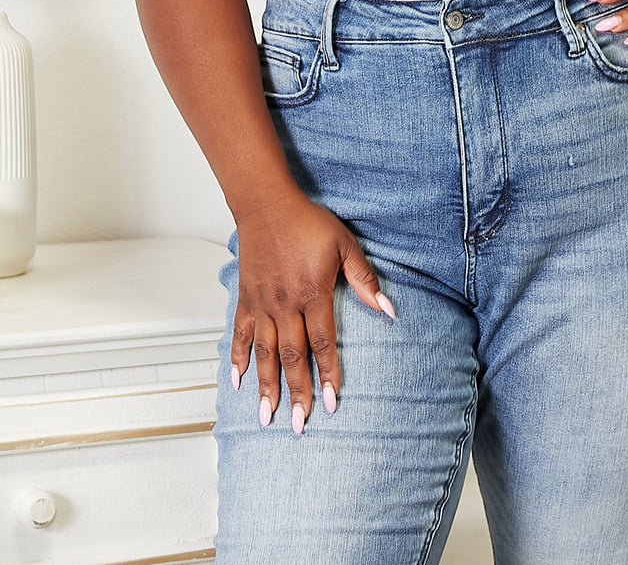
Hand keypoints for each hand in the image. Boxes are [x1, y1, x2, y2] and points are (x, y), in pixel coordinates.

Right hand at [230, 190, 394, 431]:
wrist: (267, 204)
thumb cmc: (309, 223)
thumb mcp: (344, 245)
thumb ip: (364, 279)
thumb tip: (388, 309)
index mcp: (312, 293)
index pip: (322, 342)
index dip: (327, 373)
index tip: (330, 402)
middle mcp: (284, 304)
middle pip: (291, 356)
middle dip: (297, 392)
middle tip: (300, 425)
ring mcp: (262, 303)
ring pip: (263, 353)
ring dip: (266, 386)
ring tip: (267, 417)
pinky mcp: (245, 298)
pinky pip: (240, 334)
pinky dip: (237, 359)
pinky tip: (237, 382)